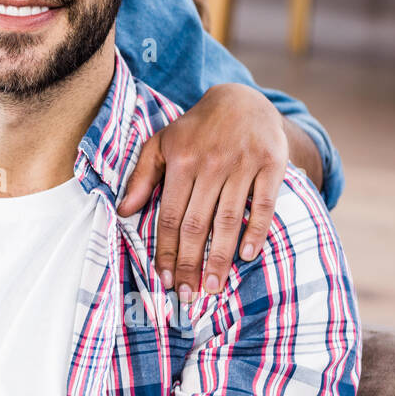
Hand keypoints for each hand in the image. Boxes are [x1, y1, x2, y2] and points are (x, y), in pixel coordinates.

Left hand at [116, 83, 286, 300]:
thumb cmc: (195, 130)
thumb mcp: (161, 144)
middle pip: (197, 224)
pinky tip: (247, 256)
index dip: (165, 250)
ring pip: (228, 220)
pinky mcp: (271, 165)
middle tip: (186, 295)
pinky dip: (256, 231)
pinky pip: (263, 204)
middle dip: (189, 263)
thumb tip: (124, 211)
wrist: (242, 100)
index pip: (170, 216)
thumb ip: (141, 177)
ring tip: (213, 287)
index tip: (162, 279)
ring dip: (220, 258)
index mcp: (182, 161)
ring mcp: (243, 164)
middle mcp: (211, 164)